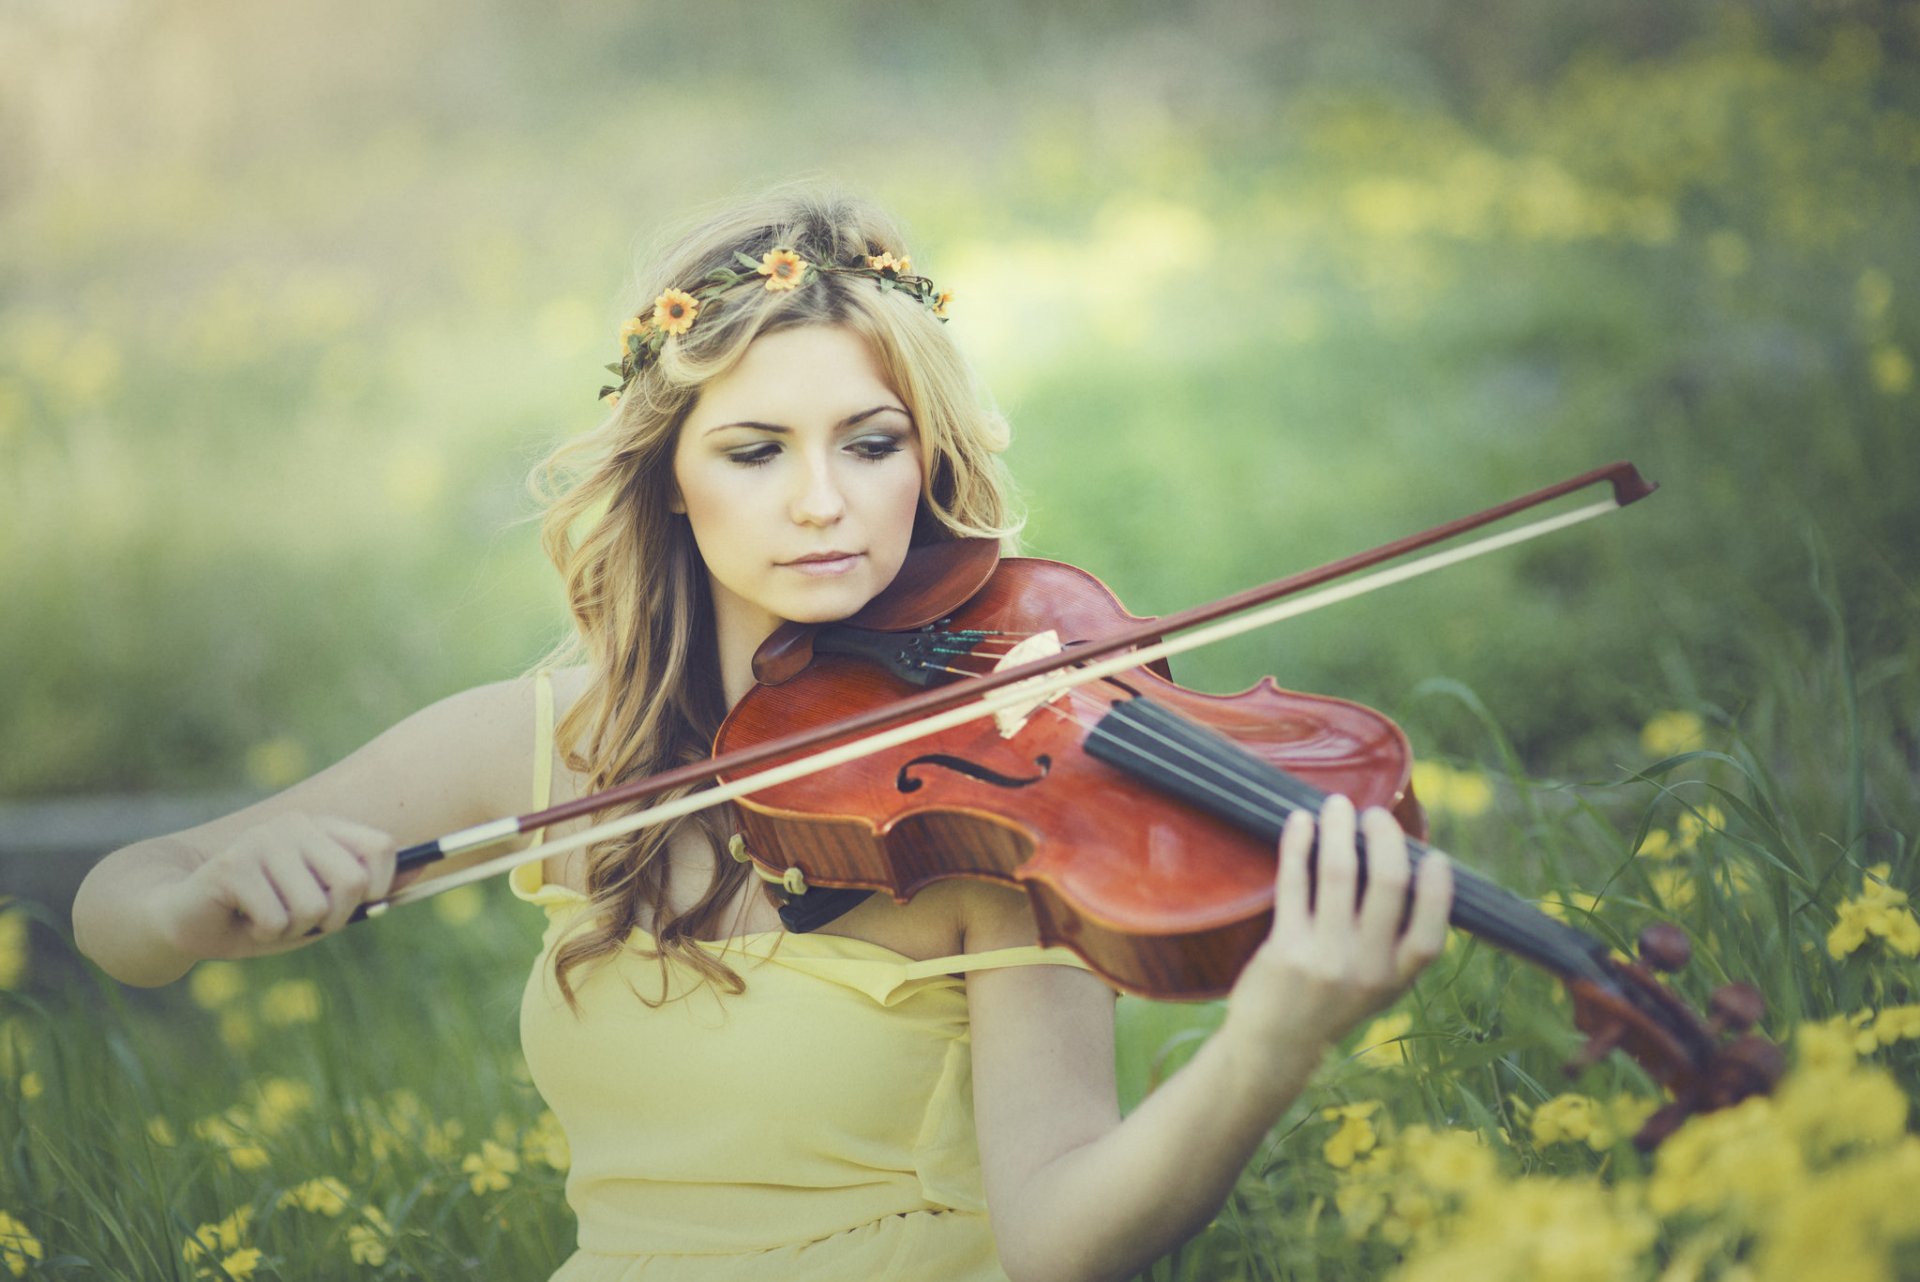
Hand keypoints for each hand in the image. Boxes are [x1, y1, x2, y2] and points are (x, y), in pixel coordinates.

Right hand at [152, 814, 398, 959]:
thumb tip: (428, 865)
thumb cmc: (258, 915)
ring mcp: (262, 841)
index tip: (356, 908)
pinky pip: (277, 920)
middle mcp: (294, 826)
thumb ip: (368, 888)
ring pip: (314, 908)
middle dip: (333, 919)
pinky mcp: (233, 866)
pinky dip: (263, 934)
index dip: (381, 886)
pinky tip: (242, 919)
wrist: (180, 917)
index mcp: (320, 828)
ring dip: (292, 930)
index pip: (381, 847)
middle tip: (299, 921)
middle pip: (354, 882)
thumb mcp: (319, 906)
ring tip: (264, 917)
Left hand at [1219, 795, 1452, 1100]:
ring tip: (1336, 806)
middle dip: (1384, 837)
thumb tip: (1407, 871)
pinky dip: (1299, 845)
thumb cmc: (1329, 1005)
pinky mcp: (1286, 948)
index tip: (1433, 856)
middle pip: (1389, 885)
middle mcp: (1366, 969)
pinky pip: (1295, 882)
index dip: (1438, 890)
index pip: (1432, 931)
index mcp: (1396, 979)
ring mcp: (1325, 957)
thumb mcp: (1377, 988)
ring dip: (1339, 829)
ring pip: (1339, 873)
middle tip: (1375, 815)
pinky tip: (1300, 822)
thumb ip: (1395, 945)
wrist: (1274, 1045)